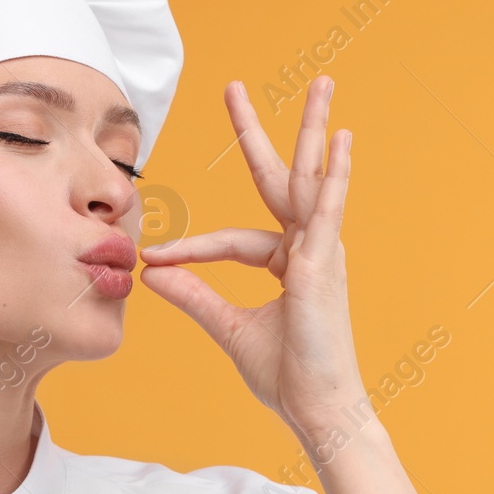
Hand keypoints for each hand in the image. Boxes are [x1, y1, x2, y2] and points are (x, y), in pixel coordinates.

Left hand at [139, 75, 364, 448]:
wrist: (315, 410)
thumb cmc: (286, 375)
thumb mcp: (228, 328)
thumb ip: (194, 295)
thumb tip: (153, 272)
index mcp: (290, 263)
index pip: (233, 240)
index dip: (191, 249)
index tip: (152, 258)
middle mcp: (311, 249)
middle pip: (281, 179)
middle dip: (259, 133)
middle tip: (235, 88)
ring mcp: (323, 253)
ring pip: (310, 180)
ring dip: (314, 130)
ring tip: (322, 84)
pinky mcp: (325, 265)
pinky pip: (326, 211)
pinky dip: (334, 175)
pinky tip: (341, 140)